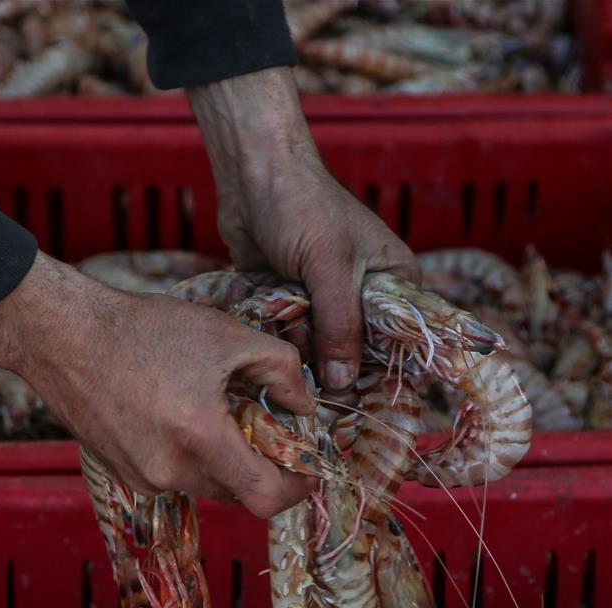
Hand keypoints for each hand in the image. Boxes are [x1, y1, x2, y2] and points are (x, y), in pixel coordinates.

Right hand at [0, 251, 315, 516]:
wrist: (62, 336)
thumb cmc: (144, 331)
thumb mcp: (226, 335)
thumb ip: (281, 369)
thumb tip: (305, 406)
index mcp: (200, 440)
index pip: (266, 499)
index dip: (297, 490)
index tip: (307, 470)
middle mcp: (170, 472)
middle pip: (239, 491)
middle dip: (261, 463)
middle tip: (263, 423)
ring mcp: (143, 479)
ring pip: (208, 483)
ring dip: (225, 457)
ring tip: (215, 409)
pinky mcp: (124, 475)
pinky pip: (176, 476)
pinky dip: (192, 454)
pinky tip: (179, 412)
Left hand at [189, 67, 418, 394]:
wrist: (252, 174)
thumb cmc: (303, 208)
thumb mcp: (329, 268)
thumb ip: (339, 328)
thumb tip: (343, 384)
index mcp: (393, 281)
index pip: (399, 341)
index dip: (379, 368)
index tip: (356, 390)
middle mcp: (363, 294)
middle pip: (354, 351)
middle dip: (329, 354)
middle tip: (308, 337)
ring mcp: (326, 299)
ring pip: (317, 347)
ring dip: (297, 337)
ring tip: (285, 308)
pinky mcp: (293, 300)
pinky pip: (290, 333)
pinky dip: (278, 328)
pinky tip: (267, 307)